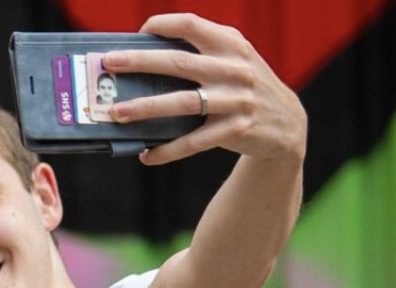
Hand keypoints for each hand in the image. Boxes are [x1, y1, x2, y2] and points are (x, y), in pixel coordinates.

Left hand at [108, 14, 306, 166]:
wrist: (286, 121)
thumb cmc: (243, 86)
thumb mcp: (233, 60)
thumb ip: (200, 54)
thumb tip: (141, 62)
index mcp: (231, 45)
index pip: (192, 25)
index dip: (162, 25)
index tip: (137, 32)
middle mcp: (235, 69)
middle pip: (179, 63)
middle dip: (140, 62)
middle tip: (110, 64)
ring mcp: (236, 100)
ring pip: (183, 103)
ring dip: (146, 107)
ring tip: (117, 113)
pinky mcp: (236, 130)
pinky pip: (194, 142)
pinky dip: (167, 150)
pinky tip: (146, 154)